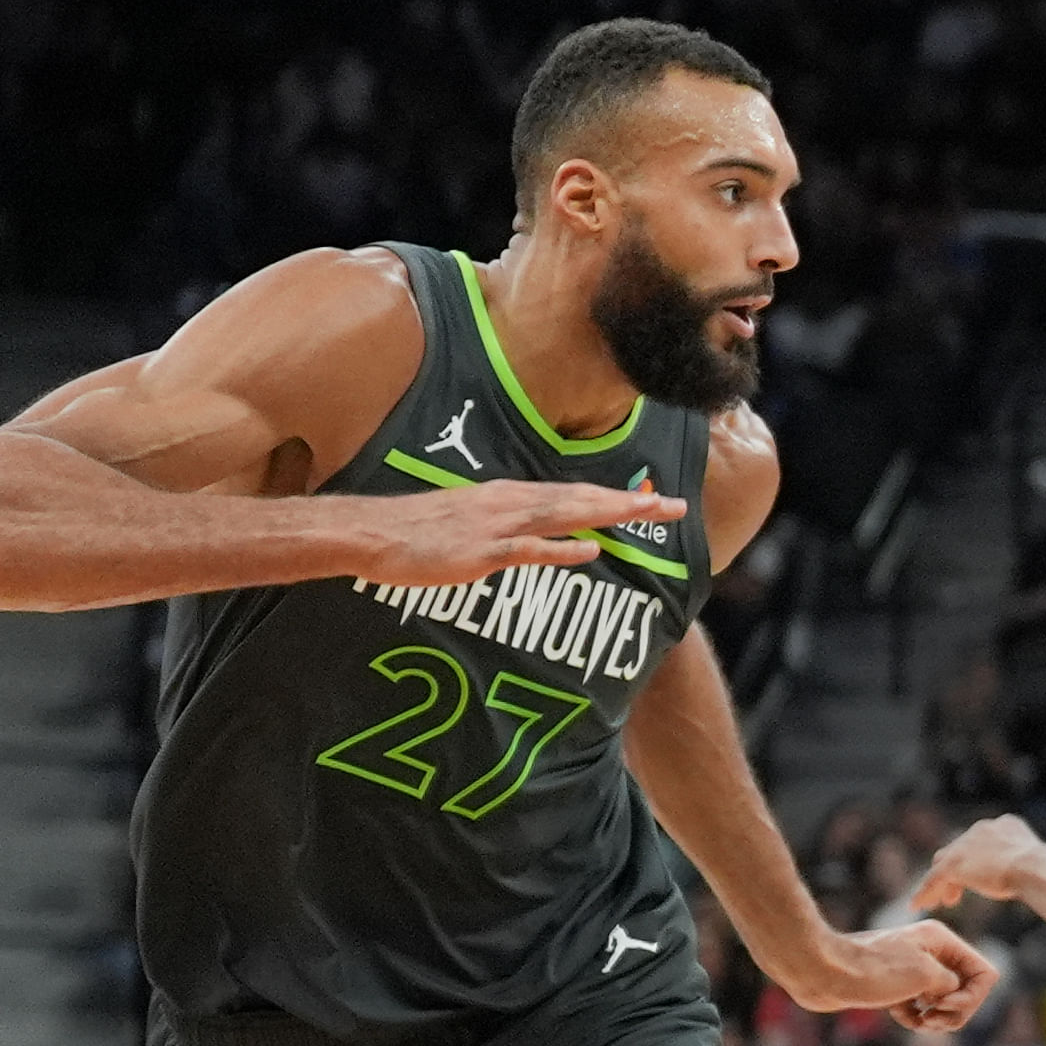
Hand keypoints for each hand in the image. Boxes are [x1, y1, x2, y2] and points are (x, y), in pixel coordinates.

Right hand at [351, 478, 687, 589]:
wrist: (369, 534)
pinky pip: (525, 550)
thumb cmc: (418, 532)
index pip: (573, 493)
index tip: (654, 501)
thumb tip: (546, 536)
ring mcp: (495, 525)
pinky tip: (588, 551)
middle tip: (675, 507)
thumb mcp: (472, 522)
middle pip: (581, 499)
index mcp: (509, 496)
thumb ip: (511, 527)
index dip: (616, 497)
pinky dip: (558, 550)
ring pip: (563, 516)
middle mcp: (509, 503)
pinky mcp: (478, 551)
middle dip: (629, 503)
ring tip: (648, 516)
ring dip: (607, 515)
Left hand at [784, 919, 995, 1033]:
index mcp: (942, 941)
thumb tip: (953, 993)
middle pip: (967, 990)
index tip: (944, 1005)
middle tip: (932, 1020)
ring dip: (937, 1019)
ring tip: (919, 1023)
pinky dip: (916, 1018)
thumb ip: (953, 985)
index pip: (984, 973)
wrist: (823, 972)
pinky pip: (921, 1008)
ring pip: (944, 1002)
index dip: (972, 997)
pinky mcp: (896, 987)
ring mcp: (914, 970)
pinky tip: (899, 1017)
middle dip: (955, 1012)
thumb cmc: (873, 970)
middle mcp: (932, 953)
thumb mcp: (925, 975)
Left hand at [910, 817, 1045, 919]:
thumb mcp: (1040, 865)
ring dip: (939, 884)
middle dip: (956, 872)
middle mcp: (983, 829)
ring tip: (939, 903)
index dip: (977, 861)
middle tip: (954, 895)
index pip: (982, 842)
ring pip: (944, 865)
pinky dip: (925, 892)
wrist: (1035, 869)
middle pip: (959, 850)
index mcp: (1006, 825)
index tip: (979, 878)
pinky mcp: (954, 863)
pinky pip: (934, 879)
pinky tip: (918, 906)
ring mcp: (966, 844)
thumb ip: (1032, 867)